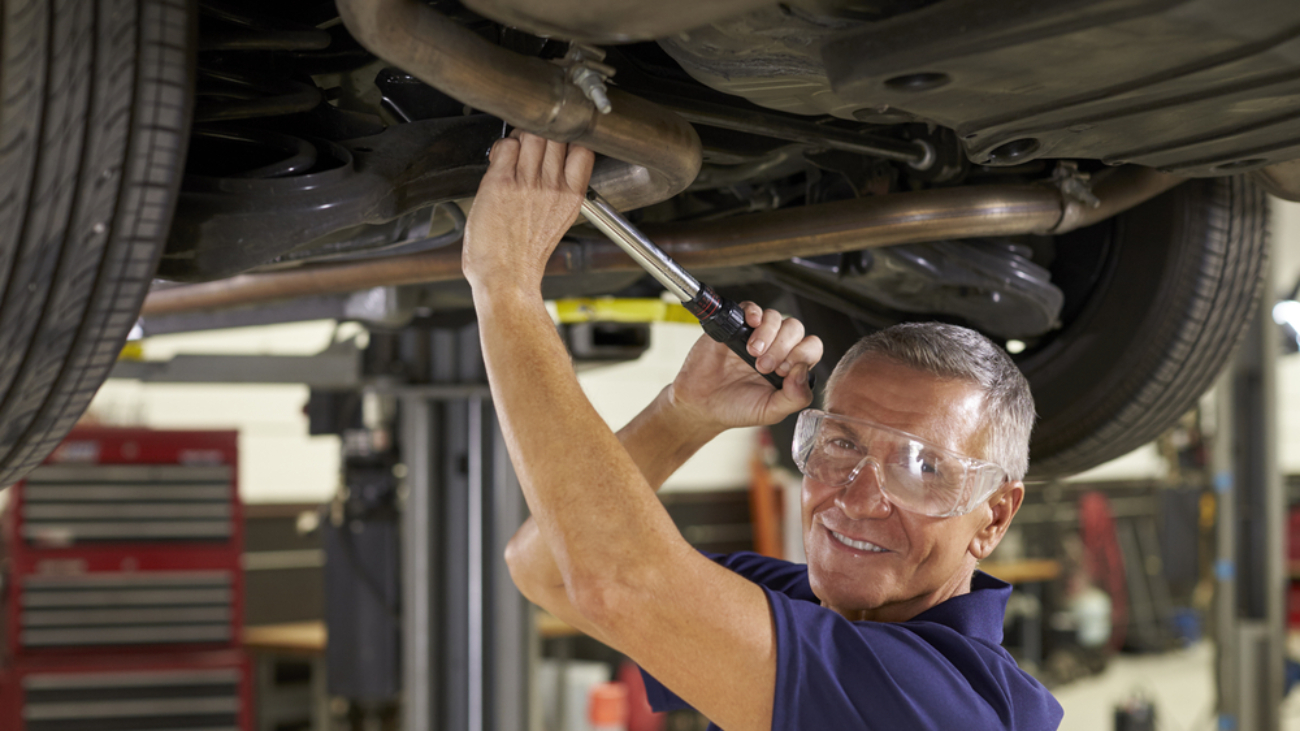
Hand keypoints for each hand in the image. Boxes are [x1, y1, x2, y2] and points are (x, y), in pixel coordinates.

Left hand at [462, 132, 594, 295]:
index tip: (559, 142)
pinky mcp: (501, 183)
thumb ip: (561, 188)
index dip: (570, 137)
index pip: (583, 148)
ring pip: (530, 134)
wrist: (505, 278)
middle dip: (542, 132)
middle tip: (531, 147)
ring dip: (520, 137)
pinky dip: (501, 147)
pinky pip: (505, 146)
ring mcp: (527, 183)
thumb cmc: (526, 256)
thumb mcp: (560, 220)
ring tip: (515, 155)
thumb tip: (551, 159)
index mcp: (572, 196)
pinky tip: (500, 163)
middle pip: (555, 134)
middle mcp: (552, 186)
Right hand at [669, 303, 821, 429]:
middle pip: (795, 329)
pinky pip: (751, 308)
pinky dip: (754, 313)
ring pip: (775, 317)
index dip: (802, 355)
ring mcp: (756, 335)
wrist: (701, 405)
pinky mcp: (735, 326)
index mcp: (790, 366)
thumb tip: (804, 371)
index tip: (783, 372)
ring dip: (768, 333)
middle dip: (782, 347)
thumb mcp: (771, 411)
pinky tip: (750, 326)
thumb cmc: (736, 407)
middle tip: (763, 366)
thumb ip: (796, 397)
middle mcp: (776, 347)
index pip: (811, 348)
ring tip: (752, 352)